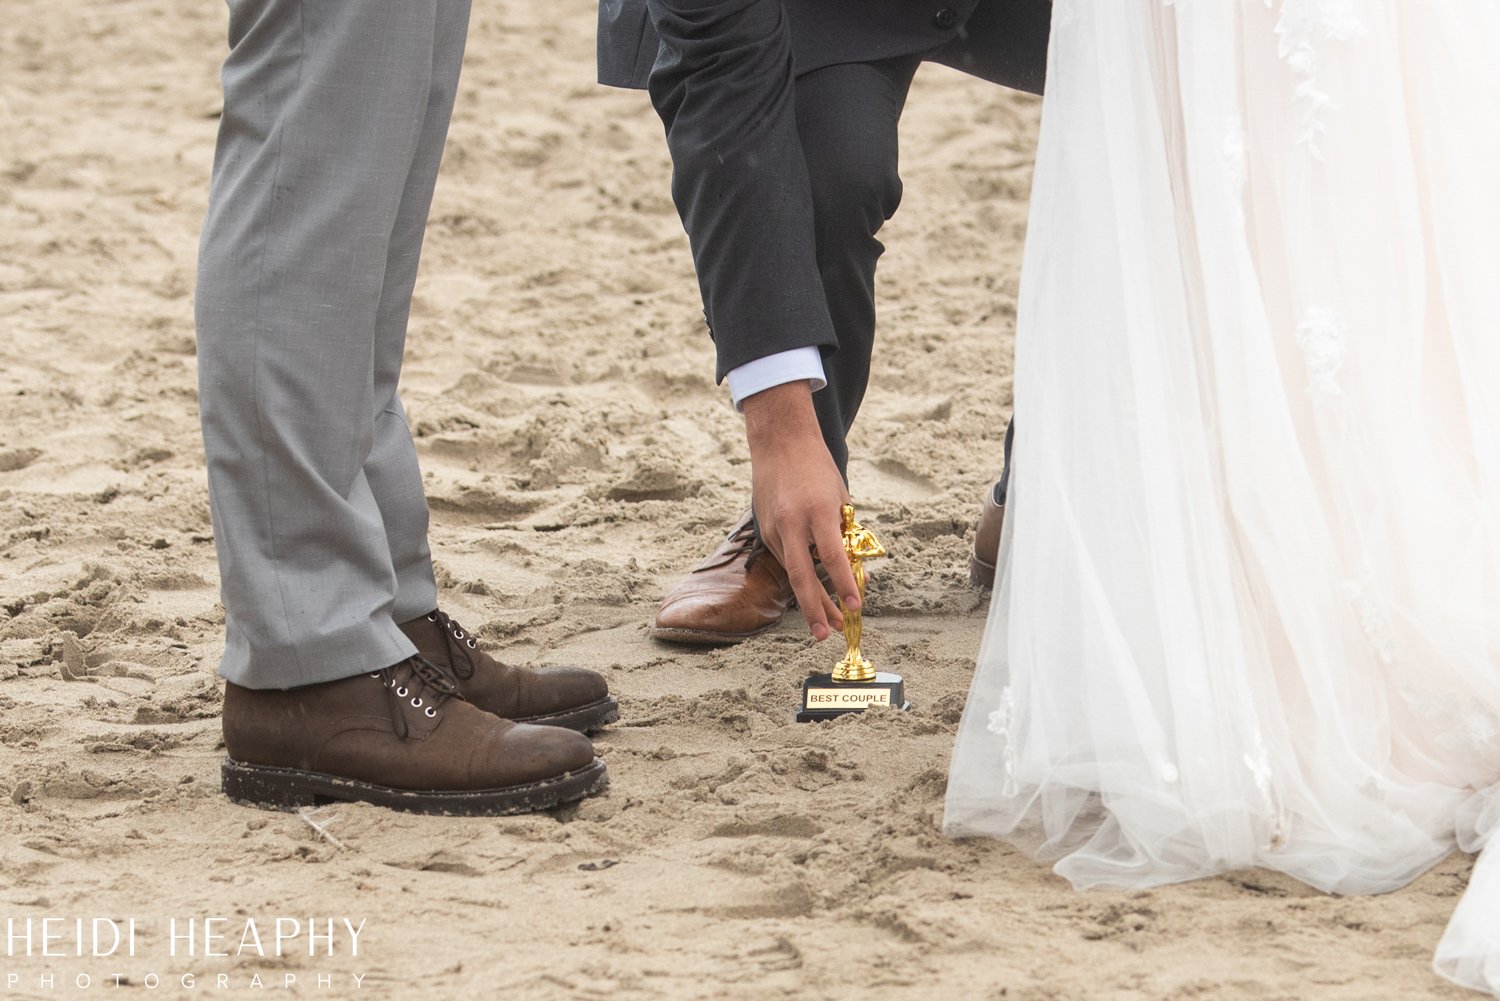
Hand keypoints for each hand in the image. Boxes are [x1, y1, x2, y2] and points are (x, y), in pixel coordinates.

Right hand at [741, 382, 861, 640]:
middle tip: (827, 634)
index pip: (833, 556)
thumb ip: (847, 536)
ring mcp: (774, 529)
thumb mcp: (841, 499)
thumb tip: (857, 573)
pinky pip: (787, 558)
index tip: (856, 606)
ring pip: (793, 572)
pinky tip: (814, 588)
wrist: (780, 443)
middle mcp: (792, 523)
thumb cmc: (818, 469)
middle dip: (815, 608)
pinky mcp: (765, 531)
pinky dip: (801, 574)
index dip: (843, 584)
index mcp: (818, 511)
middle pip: (802, 575)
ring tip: (828, 623)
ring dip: (811, 599)